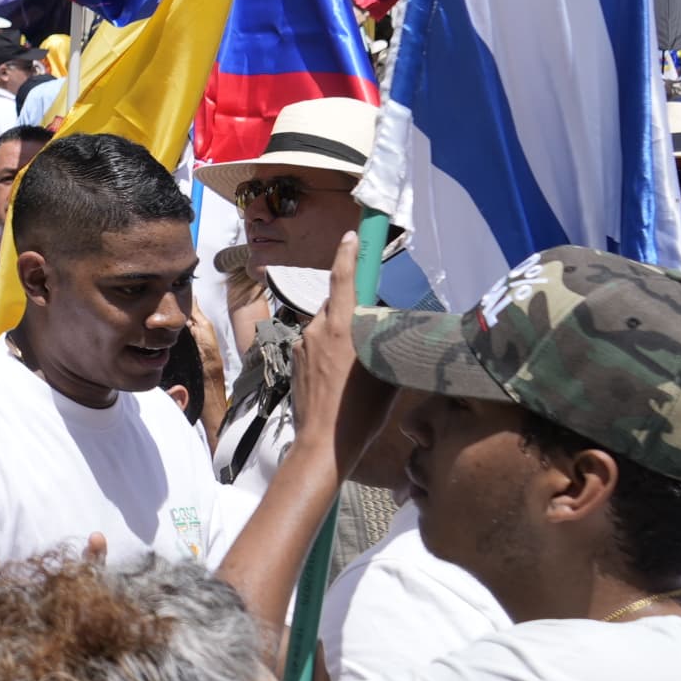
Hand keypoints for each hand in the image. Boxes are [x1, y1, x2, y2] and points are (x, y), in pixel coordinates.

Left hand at [288, 231, 396, 468]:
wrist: (323, 444)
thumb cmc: (361, 412)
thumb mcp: (384, 373)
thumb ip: (381, 342)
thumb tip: (388, 332)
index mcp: (341, 328)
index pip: (343, 278)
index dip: (348, 254)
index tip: (351, 236)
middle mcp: (317, 330)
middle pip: (336, 307)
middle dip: (350, 313)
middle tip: (367, 337)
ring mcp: (301, 346)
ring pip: (324, 328)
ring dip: (338, 337)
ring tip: (353, 369)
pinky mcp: (293, 361)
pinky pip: (314, 346)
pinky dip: (326, 353)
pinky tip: (337, 380)